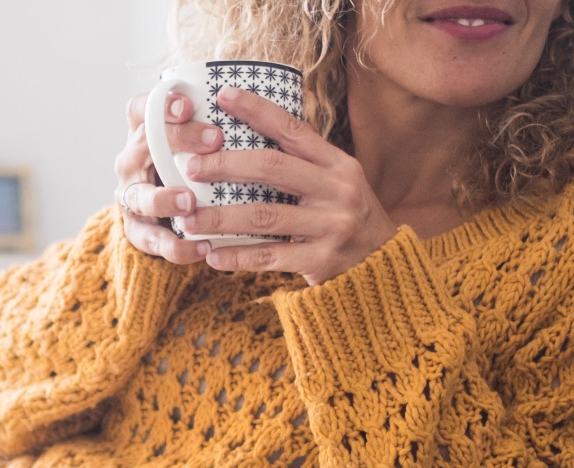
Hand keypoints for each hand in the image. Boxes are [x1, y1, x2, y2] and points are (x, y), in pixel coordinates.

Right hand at [114, 92, 223, 264]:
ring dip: (163, 198)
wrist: (165, 215)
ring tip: (189, 202)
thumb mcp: (198, 146)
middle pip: (143, 144)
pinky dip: (175, 246)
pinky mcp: (137, 230)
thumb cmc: (191, 169)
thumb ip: (215, 130)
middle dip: (177, 140)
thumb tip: (266, 112)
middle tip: (214, 139)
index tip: (188, 104)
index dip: (160, 105)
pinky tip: (202, 248)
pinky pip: (152, 240)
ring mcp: (131, 197)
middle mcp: (132, 162)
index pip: (141, 109)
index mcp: (144, 134)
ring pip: (139, 196)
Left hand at [181, 87, 399, 285]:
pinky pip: (270, 257)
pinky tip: (212, 255)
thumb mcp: (336, 183)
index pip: (293, 129)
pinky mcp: (322, 260)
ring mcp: (331, 226)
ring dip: (221, 218)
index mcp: (337, 165)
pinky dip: (237, 256)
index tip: (224, 95)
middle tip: (191, 167)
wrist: (385, 265)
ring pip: (264, 216)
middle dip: (226, 165)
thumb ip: (302, 163)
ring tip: (188, 220)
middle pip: (272, 168)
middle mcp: (337, 190)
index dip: (257, 110)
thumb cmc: (346, 217)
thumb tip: (246, 135)